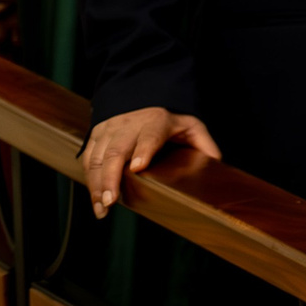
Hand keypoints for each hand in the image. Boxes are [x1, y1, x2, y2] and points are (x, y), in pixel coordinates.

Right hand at [81, 108, 220, 218]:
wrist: (139, 98)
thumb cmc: (167, 119)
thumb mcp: (190, 126)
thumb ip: (204, 143)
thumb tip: (216, 164)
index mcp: (156, 122)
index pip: (149, 136)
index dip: (143, 151)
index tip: (138, 167)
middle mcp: (129, 125)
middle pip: (117, 151)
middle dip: (111, 177)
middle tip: (110, 201)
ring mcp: (109, 131)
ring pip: (98, 157)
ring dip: (97, 184)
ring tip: (102, 207)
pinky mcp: (95, 137)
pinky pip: (88, 159)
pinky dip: (89, 180)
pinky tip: (96, 199)